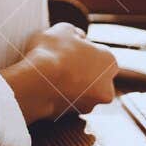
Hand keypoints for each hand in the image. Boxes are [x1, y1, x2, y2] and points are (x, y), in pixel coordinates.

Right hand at [0, 23, 119, 122]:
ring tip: (52, 75)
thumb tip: (79, 37)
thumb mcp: (63, 29)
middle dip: (81, 70)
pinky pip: (69, 102)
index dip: (82, 49)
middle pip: (95, 75)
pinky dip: (62, 96)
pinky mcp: (74, 116)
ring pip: (83, 91)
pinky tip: (48, 87)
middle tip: (61, 61)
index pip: (99, 52)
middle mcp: (107, 87)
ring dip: (72, 85)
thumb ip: (76, 33)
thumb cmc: (51, 53)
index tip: (68, 47)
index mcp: (110, 62)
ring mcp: (91, 104)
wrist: (35, 84)